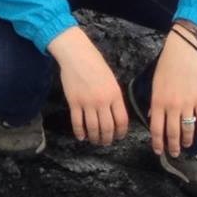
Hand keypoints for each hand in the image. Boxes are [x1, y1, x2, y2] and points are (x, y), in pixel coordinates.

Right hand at [47, 27, 128, 146]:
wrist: (77, 54)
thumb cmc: (95, 64)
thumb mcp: (111, 80)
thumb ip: (114, 97)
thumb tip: (115, 114)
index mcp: (115, 94)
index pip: (122, 120)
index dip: (121, 132)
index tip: (119, 137)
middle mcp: (103, 101)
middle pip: (107, 127)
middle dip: (107, 138)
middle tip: (106, 142)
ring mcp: (87, 102)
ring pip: (93, 128)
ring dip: (94, 138)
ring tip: (94, 141)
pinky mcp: (74, 102)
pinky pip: (77, 122)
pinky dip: (79, 132)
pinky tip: (81, 136)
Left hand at [147, 33, 196, 156]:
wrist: (183, 51)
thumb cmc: (166, 66)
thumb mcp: (155, 84)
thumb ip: (154, 104)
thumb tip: (153, 119)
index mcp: (158, 102)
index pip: (156, 128)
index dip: (157, 142)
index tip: (158, 151)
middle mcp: (172, 106)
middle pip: (172, 132)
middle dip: (172, 146)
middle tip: (174, 154)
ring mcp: (187, 103)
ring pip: (187, 128)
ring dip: (186, 140)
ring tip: (186, 146)